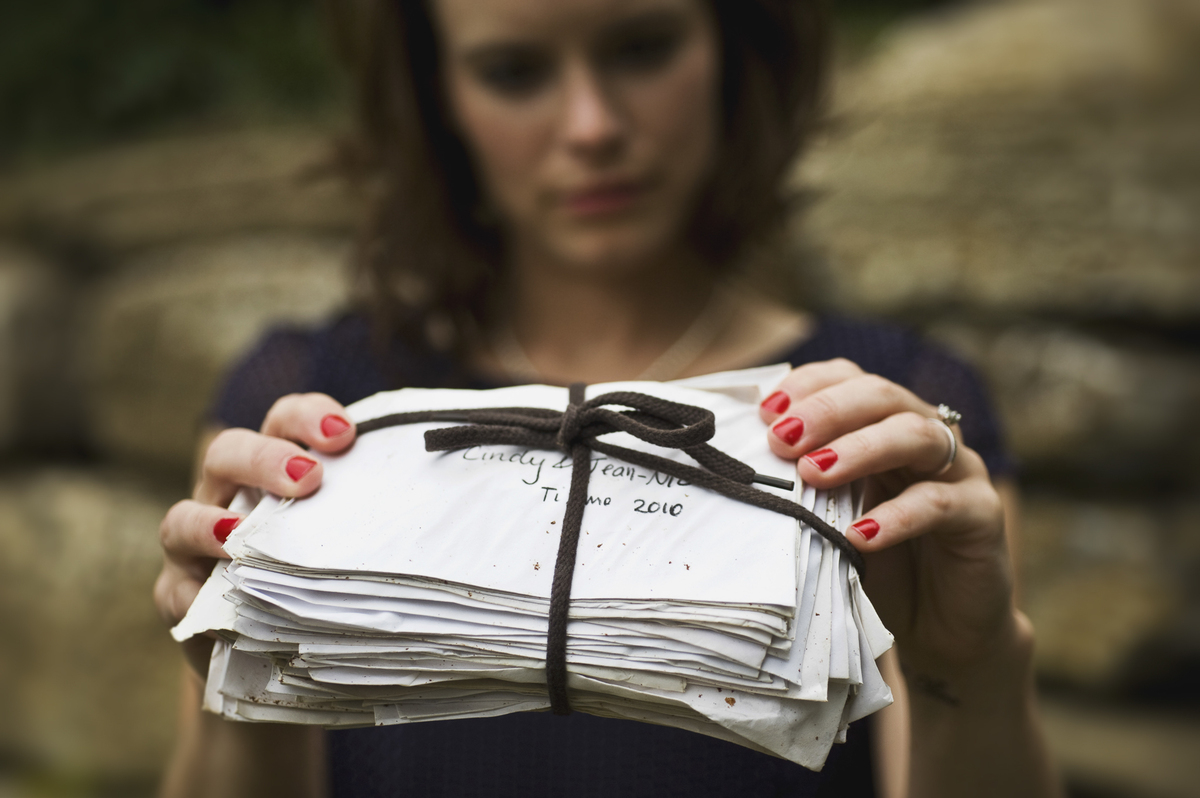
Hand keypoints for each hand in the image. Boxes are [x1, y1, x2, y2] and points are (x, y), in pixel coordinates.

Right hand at [153, 393, 356, 673]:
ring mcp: (195, 547)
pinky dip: (195, 591)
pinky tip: (220, 593)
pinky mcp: (180, 597)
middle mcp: (229, 495)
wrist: (279, 655)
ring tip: (242, 533)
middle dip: (265, 458)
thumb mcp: (349, 542)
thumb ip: (373, 516)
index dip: (308, 417)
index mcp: (275, 469)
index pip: (284, 420)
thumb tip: (446, 513)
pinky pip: (176, 589)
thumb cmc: (324, 579)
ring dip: (211, 521)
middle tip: (308, 477)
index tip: (344, 434)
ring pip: (182, 517)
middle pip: (228, 452)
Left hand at [759, 359, 1015, 679]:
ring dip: (860, 448)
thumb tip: (737, 467)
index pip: (850, 379)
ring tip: (815, 472)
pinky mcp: (983, 515)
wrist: (939, 628)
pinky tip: (861, 534)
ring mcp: (960, 471)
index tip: (766, 410)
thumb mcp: (829, 518)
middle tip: (783, 439)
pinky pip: (941, 503)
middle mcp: (925, 436)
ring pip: (916, 435)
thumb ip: (801, 487)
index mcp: (884, 425)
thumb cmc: (876, 564)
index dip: (809, 386)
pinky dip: (898, 516)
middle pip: (882, 395)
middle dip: (828, 410)